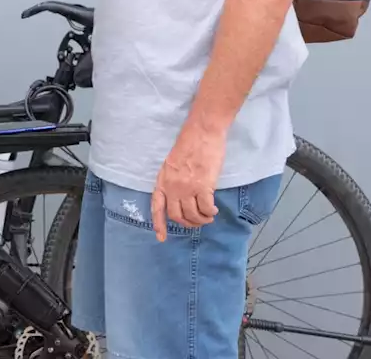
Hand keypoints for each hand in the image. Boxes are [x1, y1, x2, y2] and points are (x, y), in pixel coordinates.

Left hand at [151, 124, 226, 241]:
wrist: (202, 133)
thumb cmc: (189, 145)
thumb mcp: (172, 164)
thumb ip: (172, 181)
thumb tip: (180, 197)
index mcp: (162, 180)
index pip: (157, 207)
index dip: (159, 224)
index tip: (161, 237)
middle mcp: (172, 187)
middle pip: (176, 215)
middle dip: (187, 223)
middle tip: (197, 221)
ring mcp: (187, 188)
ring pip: (192, 215)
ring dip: (201, 220)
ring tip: (208, 216)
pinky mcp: (203, 186)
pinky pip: (206, 209)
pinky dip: (210, 212)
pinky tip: (213, 210)